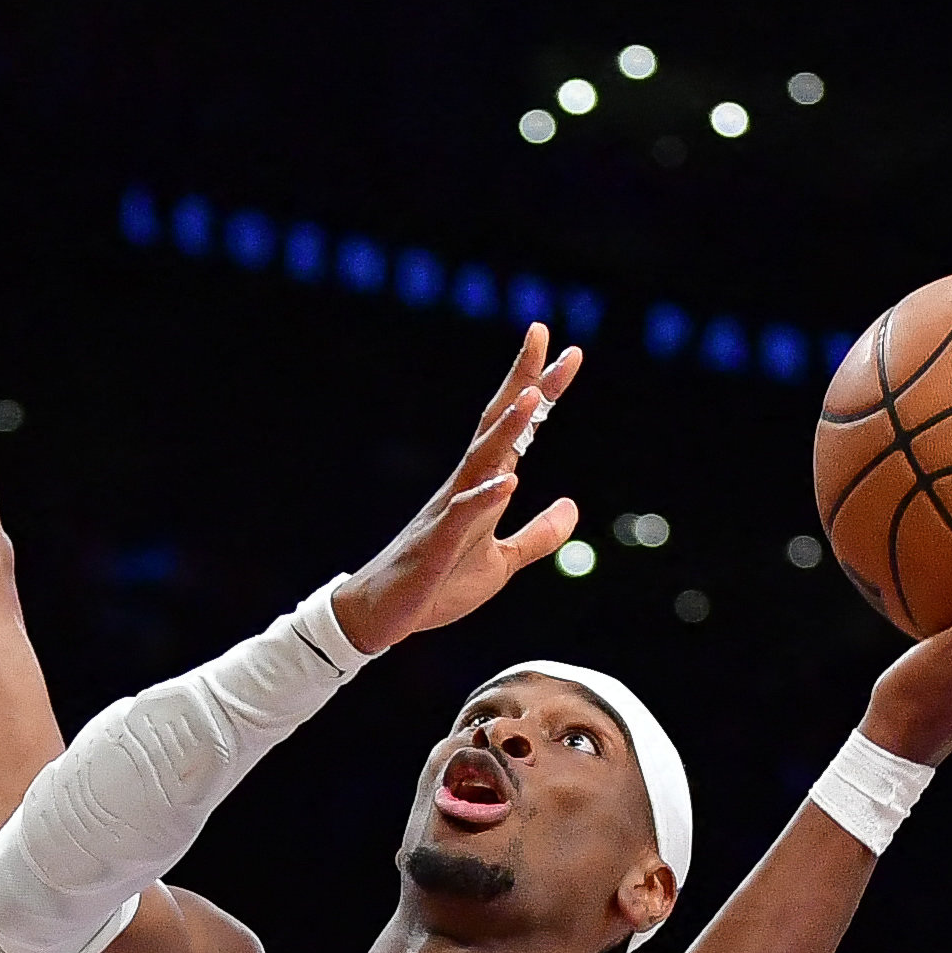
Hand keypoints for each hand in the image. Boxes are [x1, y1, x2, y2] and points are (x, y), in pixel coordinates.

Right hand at [329, 331, 584, 655]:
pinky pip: (464, 515)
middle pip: (497, 425)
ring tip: (531, 395)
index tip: (568, 353)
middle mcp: (463, 488)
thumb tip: (572, 508)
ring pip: (480, 461)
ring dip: (506, 429)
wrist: (379, 617)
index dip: (542, 391)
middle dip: (522, 382)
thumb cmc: (436, 586)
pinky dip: (487, 496)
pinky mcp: (436, 545)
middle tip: (543, 335)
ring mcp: (448, 513)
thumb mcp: (501, 562)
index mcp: (481, 487)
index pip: (518, 431)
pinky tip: (511, 480)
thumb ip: (538, 536)